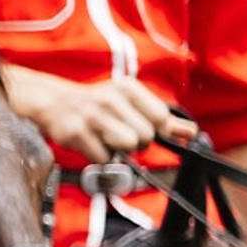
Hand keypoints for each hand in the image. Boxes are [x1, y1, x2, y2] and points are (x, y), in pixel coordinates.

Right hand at [6, 64, 193, 162]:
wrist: (54, 102)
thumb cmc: (98, 105)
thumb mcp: (130, 102)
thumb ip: (162, 118)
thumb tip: (191, 131)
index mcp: (128, 89)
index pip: (160, 118)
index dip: (154, 130)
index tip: (141, 126)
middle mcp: (111, 100)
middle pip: (145, 137)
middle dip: (135, 142)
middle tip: (118, 132)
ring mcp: (93, 117)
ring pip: (127, 147)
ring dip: (119, 150)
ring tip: (106, 138)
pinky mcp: (77, 134)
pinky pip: (104, 158)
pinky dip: (100, 156)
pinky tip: (91, 142)